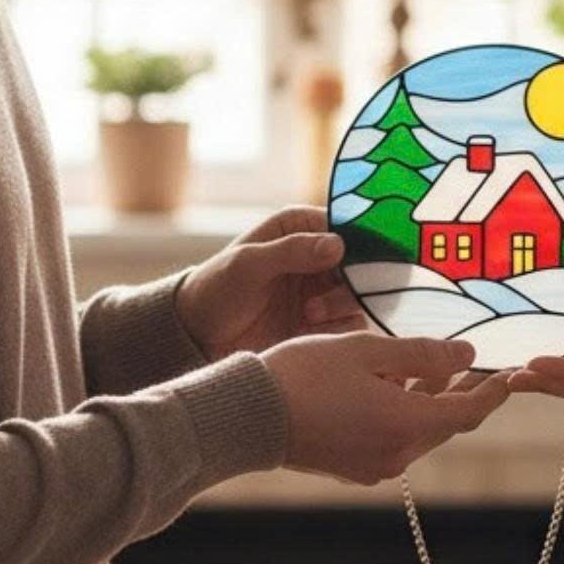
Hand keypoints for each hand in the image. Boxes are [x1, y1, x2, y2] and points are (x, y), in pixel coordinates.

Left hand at [175, 206, 367, 357]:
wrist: (198, 336)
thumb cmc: (216, 288)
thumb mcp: (247, 264)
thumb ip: (290, 251)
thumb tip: (338, 245)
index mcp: (301, 227)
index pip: (348, 227)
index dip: (361, 244)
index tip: (354, 264)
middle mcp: (320, 255)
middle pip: (365, 263)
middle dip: (353, 281)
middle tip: (322, 297)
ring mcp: (325, 290)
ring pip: (363, 294)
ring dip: (344, 305)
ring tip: (309, 314)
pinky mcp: (325, 323)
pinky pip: (353, 324)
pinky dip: (341, 330)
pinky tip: (312, 332)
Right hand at [264, 332, 511, 485]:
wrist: (246, 416)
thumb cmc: (304, 374)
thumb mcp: (365, 350)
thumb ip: (420, 353)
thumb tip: (467, 353)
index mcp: (406, 425)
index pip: (468, 412)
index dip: (493, 391)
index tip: (512, 373)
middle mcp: (396, 455)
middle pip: (444, 423)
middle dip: (458, 391)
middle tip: (469, 359)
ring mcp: (373, 466)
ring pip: (417, 431)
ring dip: (426, 400)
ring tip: (423, 363)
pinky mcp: (352, 467)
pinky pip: (392, 440)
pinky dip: (400, 414)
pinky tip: (387, 385)